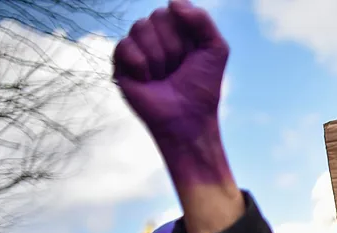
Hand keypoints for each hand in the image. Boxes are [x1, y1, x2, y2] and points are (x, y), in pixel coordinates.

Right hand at [115, 1, 227, 141]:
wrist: (187, 118)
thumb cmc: (202, 87)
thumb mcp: (215, 49)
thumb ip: (202, 20)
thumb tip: (172, 1)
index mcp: (177, 29)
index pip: (174, 9)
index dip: (186, 34)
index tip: (193, 56)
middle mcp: (155, 35)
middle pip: (157, 17)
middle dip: (173, 46)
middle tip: (177, 69)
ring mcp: (137, 47)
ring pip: (140, 28)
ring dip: (158, 58)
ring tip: (163, 76)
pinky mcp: (121, 62)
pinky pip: (124, 45)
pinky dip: (141, 65)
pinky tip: (147, 80)